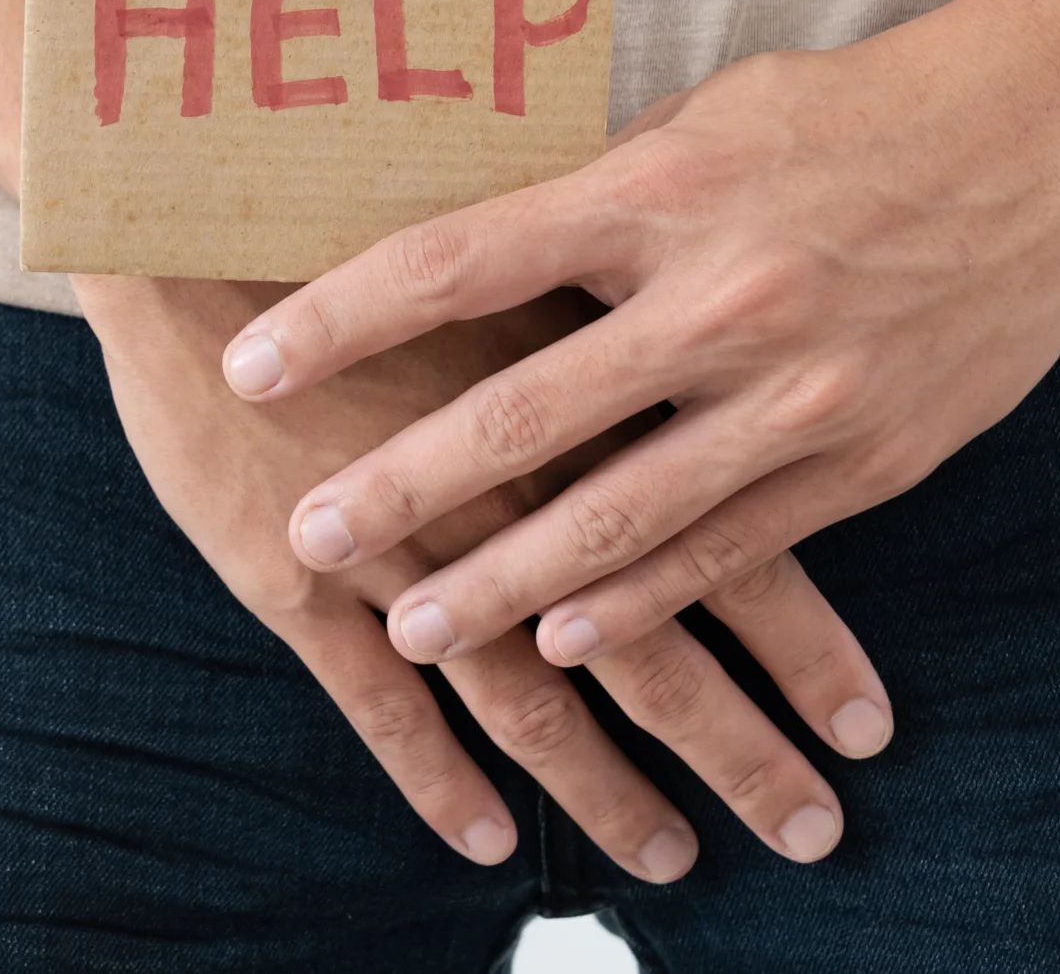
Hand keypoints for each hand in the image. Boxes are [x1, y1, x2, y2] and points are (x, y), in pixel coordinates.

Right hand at [77, 272, 894, 877]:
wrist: (189, 224)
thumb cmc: (360, 197)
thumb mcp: (514, 242)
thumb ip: (622, 296)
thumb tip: (721, 302)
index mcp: (587, 411)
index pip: (732, 544)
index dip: (806, 645)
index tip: (871, 726)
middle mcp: (518, 495)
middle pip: (657, 649)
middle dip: (743, 750)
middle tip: (814, 833)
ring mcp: (409, 549)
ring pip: (531, 706)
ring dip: (611, 795)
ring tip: (677, 863)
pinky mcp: (299, 585)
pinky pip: (380, 711)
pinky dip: (434, 784)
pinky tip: (484, 847)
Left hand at [221, 0, 1059, 674]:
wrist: (1046, 136)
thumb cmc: (849, 112)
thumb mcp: (706, 119)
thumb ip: (598, 196)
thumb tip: (476, 244)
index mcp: (657, 192)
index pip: (459, 259)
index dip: (343, 319)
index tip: (250, 363)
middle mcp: (717, 298)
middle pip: (523, 412)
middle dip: (401, 487)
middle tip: (307, 538)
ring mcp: (795, 393)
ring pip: (620, 515)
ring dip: (504, 584)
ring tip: (409, 629)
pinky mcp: (865, 459)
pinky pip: (729, 550)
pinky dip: (641, 603)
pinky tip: (565, 643)